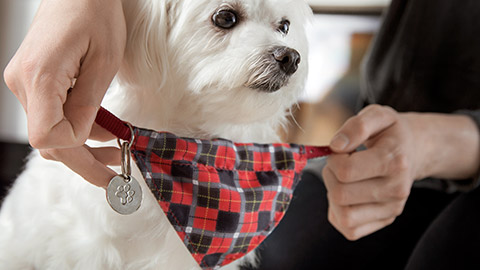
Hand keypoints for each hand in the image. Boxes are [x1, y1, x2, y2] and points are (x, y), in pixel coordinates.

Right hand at [3, 0, 126, 186]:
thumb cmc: (94, 14)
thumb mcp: (104, 62)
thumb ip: (90, 105)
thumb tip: (85, 139)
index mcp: (40, 77)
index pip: (49, 137)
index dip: (80, 148)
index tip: (111, 152)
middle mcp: (23, 83)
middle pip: (49, 141)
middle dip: (85, 161)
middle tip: (116, 175)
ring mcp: (24, 82)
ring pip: (50, 131)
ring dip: (84, 145)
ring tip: (118, 148)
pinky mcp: (33, 81)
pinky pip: (52, 115)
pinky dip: (76, 126)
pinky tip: (102, 129)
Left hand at [322, 105, 479, 239]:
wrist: (414, 149)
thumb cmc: (390, 132)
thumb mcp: (376, 115)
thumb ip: (356, 126)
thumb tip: (335, 146)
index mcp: (394, 161)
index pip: (346, 171)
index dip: (333, 159)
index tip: (340, 150)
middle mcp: (396, 189)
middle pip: (341, 195)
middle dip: (330, 176)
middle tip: (339, 164)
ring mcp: (392, 208)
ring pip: (344, 217)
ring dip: (333, 197)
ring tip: (343, 180)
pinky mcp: (386, 220)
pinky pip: (350, 230)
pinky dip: (339, 213)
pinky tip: (347, 195)